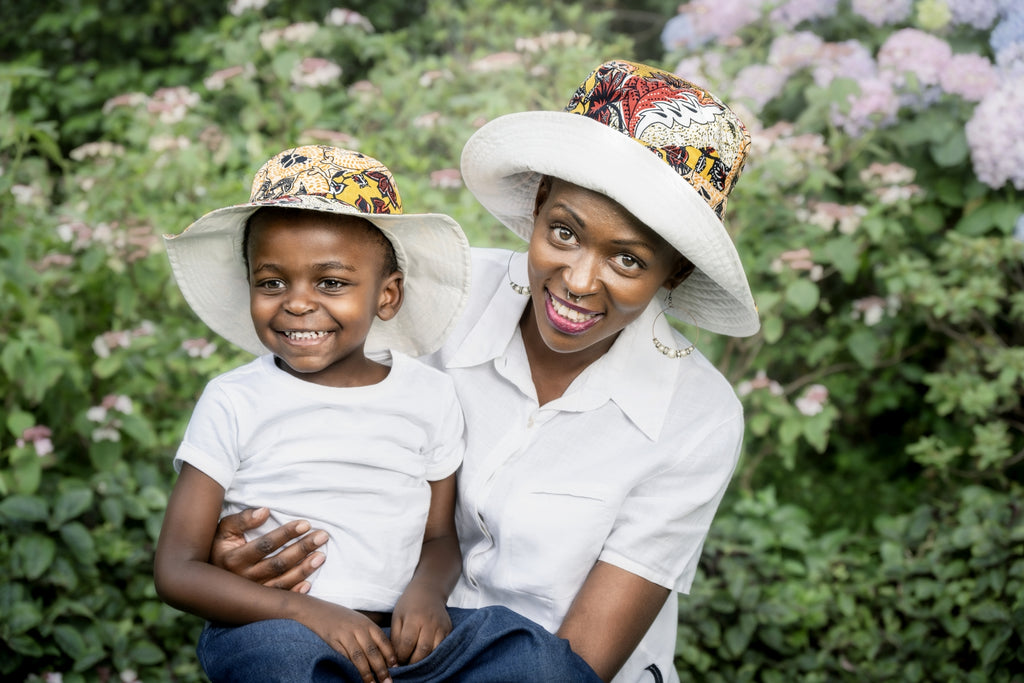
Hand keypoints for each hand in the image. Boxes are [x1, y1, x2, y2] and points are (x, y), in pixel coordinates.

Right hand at [209, 507, 327, 591]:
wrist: (207, 580)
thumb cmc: (220, 548)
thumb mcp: (224, 530)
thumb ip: (241, 520)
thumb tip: (265, 511)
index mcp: (234, 559)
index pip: (265, 545)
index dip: (286, 534)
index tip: (305, 524)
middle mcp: (243, 579)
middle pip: (278, 563)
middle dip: (302, 548)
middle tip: (322, 536)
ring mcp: (252, 593)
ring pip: (282, 582)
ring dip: (303, 569)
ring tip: (321, 556)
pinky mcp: (258, 603)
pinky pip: (279, 598)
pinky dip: (294, 593)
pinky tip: (309, 583)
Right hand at [305, 600, 397, 682]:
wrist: (320, 612)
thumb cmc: (344, 619)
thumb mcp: (361, 622)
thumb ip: (372, 636)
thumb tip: (386, 657)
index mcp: (368, 624)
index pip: (383, 641)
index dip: (390, 655)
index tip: (395, 667)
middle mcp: (359, 629)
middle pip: (373, 651)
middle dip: (381, 668)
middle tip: (388, 681)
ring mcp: (346, 635)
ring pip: (359, 657)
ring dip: (367, 673)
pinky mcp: (334, 642)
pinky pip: (345, 657)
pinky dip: (352, 668)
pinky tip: (357, 676)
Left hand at [389, 586, 451, 664]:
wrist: (428, 591)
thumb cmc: (409, 605)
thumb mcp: (397, 617)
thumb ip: (395, 638)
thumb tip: (396, 659)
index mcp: (414, 617)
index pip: (407, 643)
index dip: (401, 656)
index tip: (397, 662)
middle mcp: (430, 622)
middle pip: (423, 650)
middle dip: (413, 662)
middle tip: (406, 665)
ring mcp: (442, 626)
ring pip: (435, 651)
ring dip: (424, 661)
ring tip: (416, 662)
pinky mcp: (449, 629)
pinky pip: (443, 648)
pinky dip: (434, 655)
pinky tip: (426, 656)